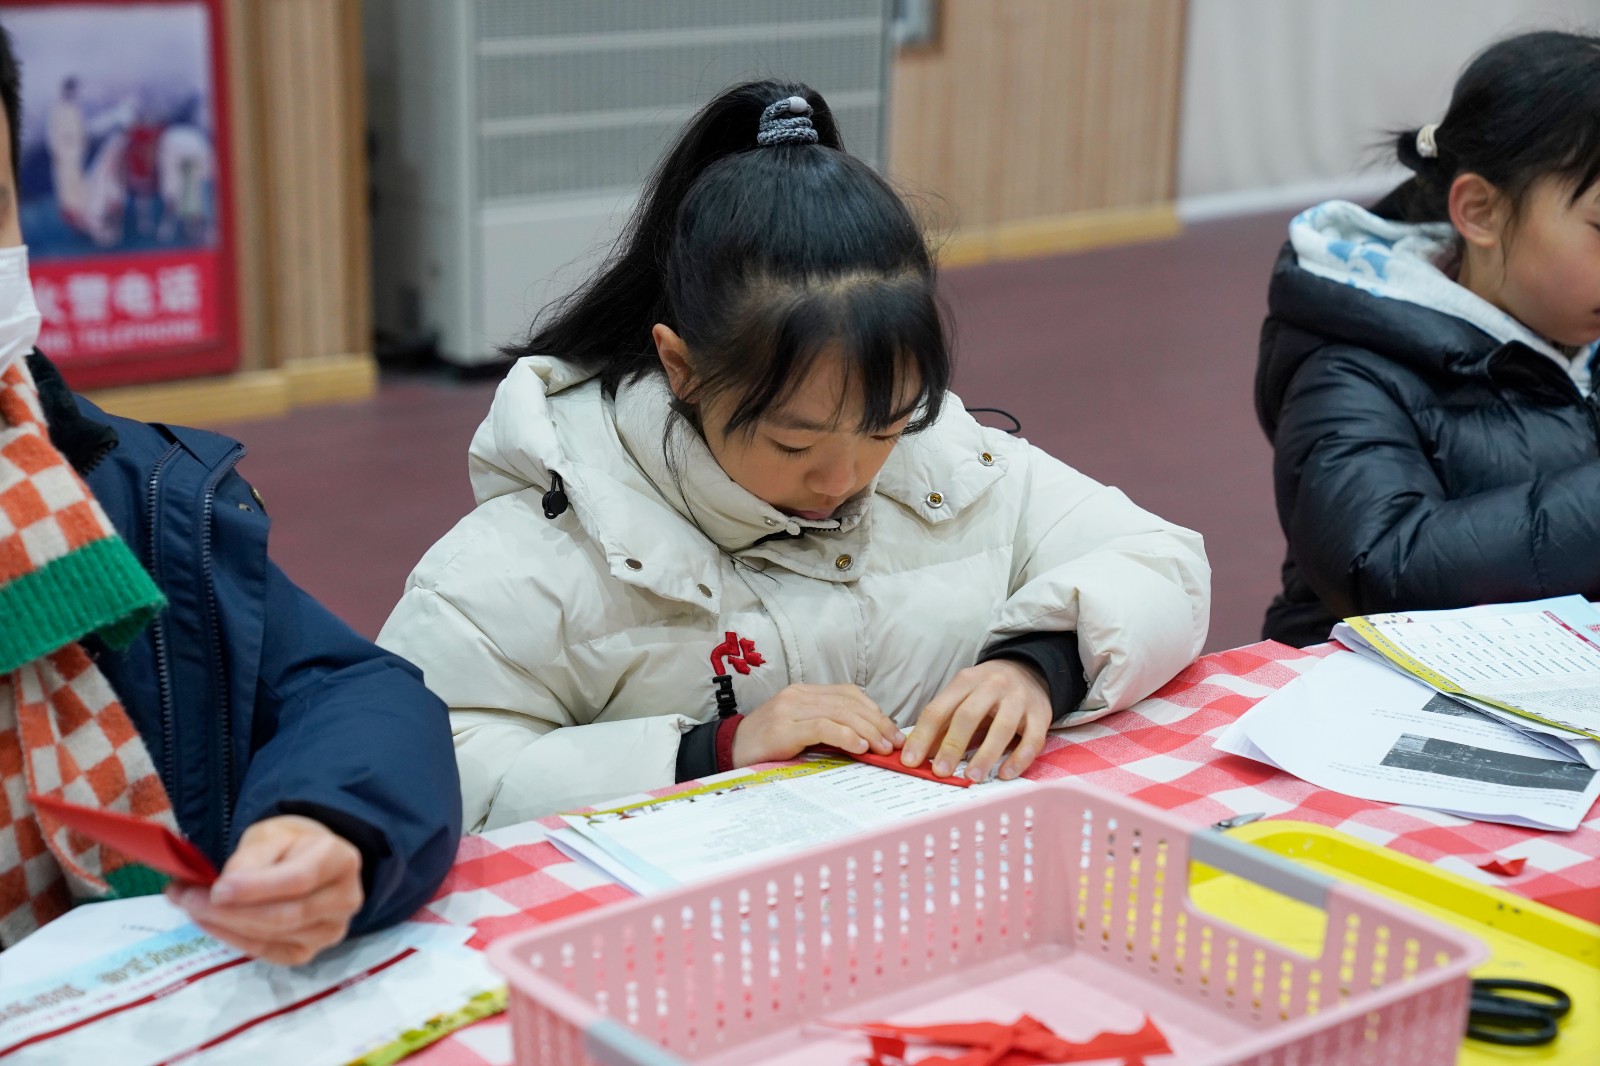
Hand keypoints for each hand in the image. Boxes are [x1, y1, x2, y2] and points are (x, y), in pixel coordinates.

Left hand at [166, 815, 363, 965]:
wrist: (309, 861)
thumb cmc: (289, 844)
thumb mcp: (271, 836)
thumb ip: (251, 859)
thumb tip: (223, 892)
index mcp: (340, 860)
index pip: (300, 879)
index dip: (257, 888)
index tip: (216, 889)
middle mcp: (344, 899)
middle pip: (286, 915)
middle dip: (231, 911)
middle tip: (186, 899)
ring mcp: (330, 931)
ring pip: (274, 936)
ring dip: (224, 925)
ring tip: (189, 906)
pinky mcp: (310, 952)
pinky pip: (268, 952)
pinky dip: (234, 940)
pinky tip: (209, 923)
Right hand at [732, 684, 904, 766]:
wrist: (729, 752)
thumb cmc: (767, 747)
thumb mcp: (801, 733)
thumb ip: (828, 730)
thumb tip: (868, 742)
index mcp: (805, 692)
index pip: (849, 694)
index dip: (875, 711)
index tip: (893, 731)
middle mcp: (799, 695)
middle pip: (849, 702)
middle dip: (878, 722)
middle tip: (896, 743)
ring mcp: (790, 708)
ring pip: (840, 712)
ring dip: (868, 730)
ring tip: (883, 748)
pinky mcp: (784, 727)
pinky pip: (823, 726)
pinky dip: (846, 735)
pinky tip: (860, 747)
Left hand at [900, 660, 1051, 780]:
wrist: (1029, 670)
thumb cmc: (987, 690)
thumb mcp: (962, 696)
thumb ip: (942, 723)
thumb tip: (917, 753)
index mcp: (966, 680)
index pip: (939, 709)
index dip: (923, 736)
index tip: (911, 761)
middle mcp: (993, 686)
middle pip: (969, 715)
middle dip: (952, 746)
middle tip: (940, 772)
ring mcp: (1019, 699)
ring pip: (1002, 728)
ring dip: (985, 755)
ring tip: (972, 776)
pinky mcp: (1041, 714)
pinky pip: (1032, 739)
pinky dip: (1018, 759)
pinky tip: (1005, 774)